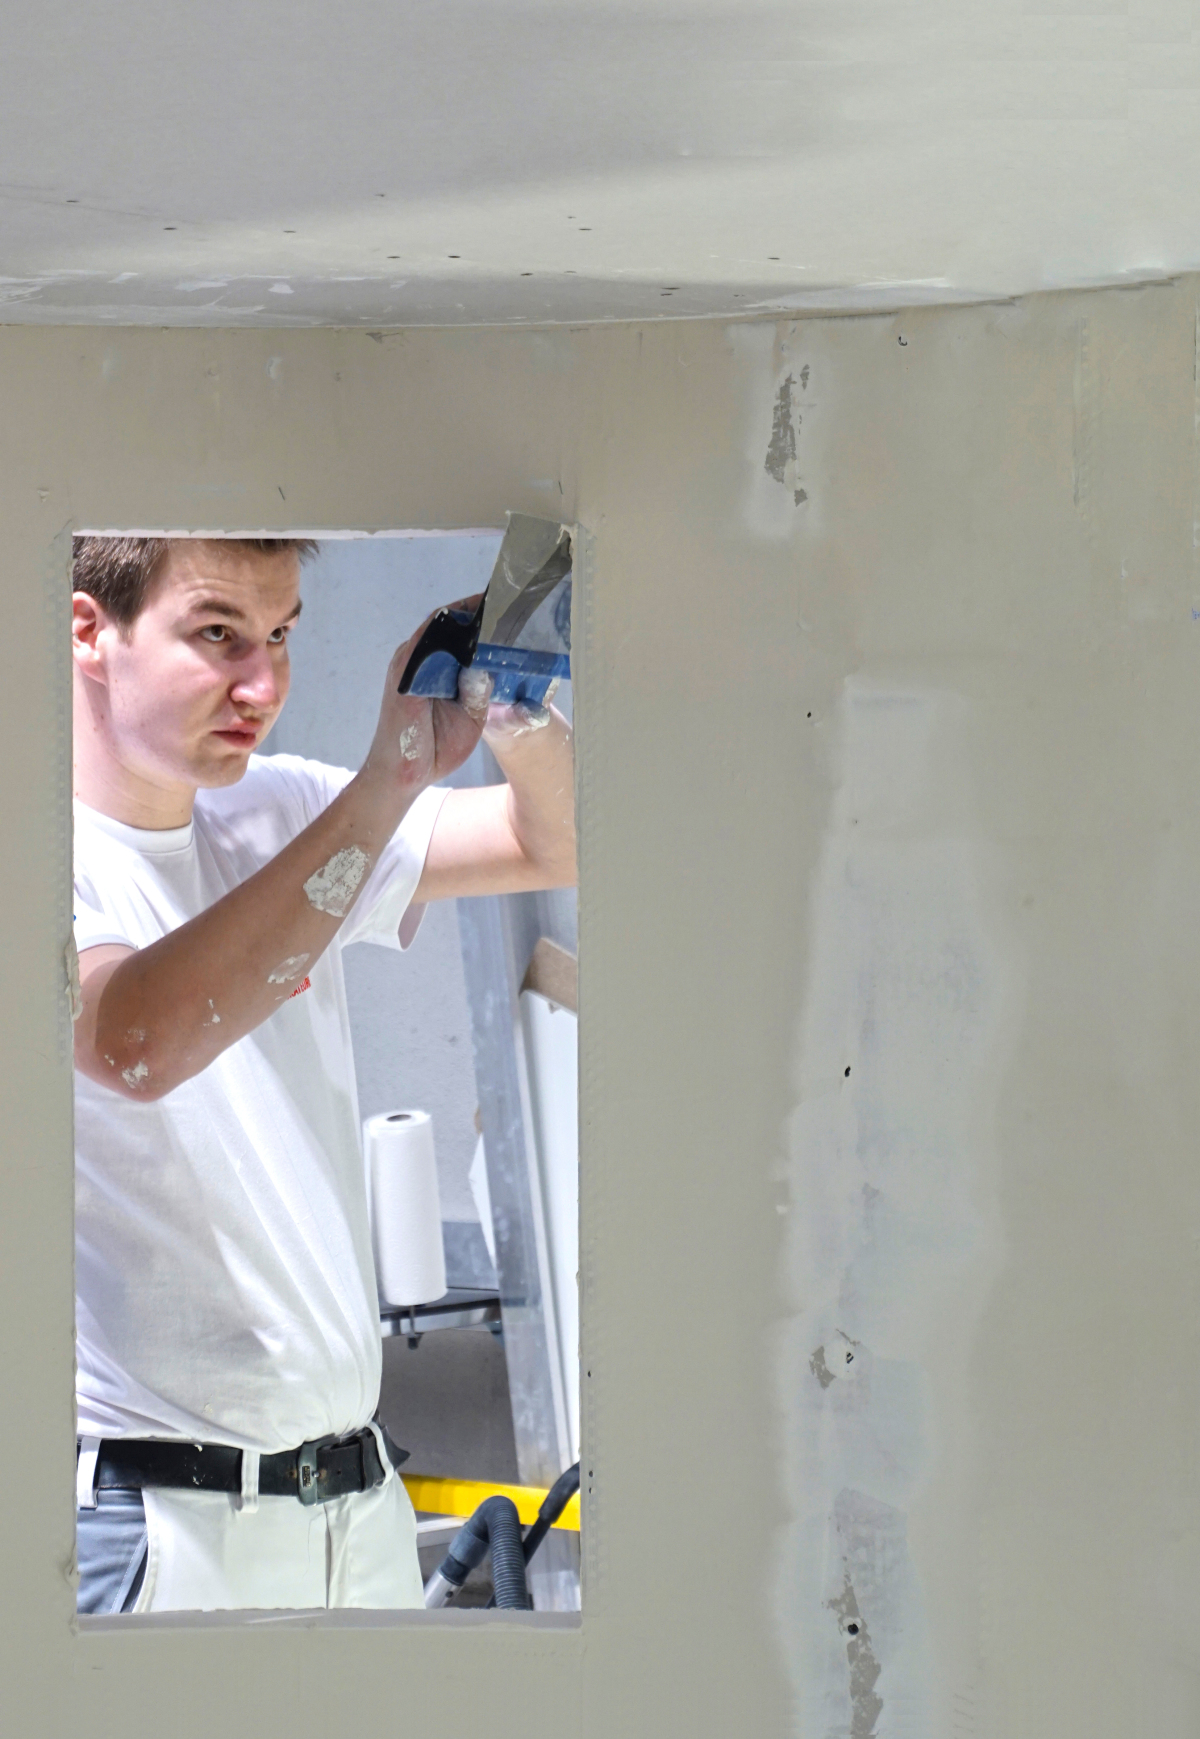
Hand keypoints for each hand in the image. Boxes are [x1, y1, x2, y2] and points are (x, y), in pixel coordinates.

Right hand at [363, 600, 493, 791]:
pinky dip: (449, 629)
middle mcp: (420, 659)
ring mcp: (409, 663)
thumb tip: (492, 665)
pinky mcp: (404, 672)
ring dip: (468, 614)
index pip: (459, 633)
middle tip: (511, 599)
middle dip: (479, 610)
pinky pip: (427, 640)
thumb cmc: (435, 747)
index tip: (511, 610)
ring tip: (499, 604)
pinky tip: (476, 623)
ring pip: (439, 625)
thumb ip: (479, 689)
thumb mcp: (471, 715)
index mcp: (435, 669)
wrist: (404, 775)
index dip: (483, 619)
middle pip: (449, 622)